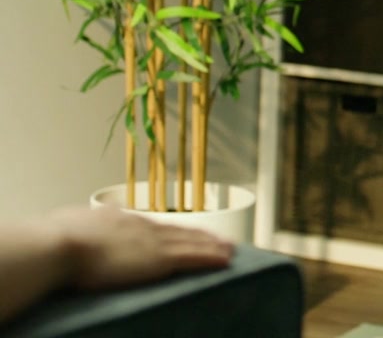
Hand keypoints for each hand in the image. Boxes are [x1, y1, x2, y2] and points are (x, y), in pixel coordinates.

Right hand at [47, 205, 233, 291]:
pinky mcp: (159, 259)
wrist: (60, 245)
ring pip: (192, 243)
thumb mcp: (72, 223)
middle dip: (202, 235)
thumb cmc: (56, 238)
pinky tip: (226, 259)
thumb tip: (81, 224)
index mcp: (121, 219)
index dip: (173, 230)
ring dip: (213, 246)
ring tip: (230, 249)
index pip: (155, 226)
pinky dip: (211, 258)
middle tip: (221, 239)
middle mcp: (142, 226)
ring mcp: (152, 241)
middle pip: (180, 231)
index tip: (186, 232)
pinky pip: (193, 257)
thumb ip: (84, 224)